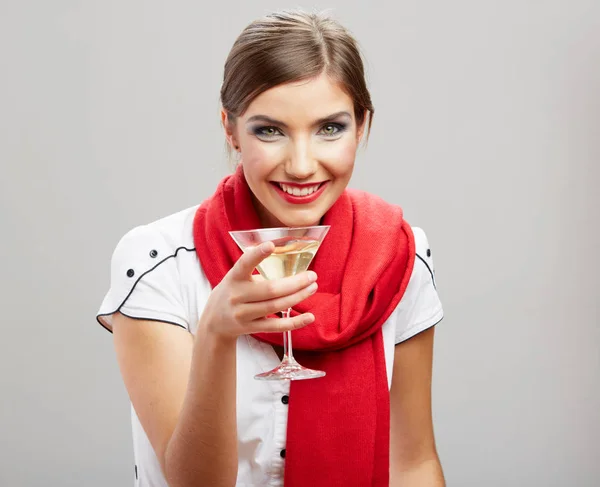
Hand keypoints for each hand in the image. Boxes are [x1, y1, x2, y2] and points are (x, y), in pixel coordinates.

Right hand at [200, 241, 317, 339]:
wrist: (214, 320)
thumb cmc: (233, 292)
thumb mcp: (237, 278)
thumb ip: (257, 271)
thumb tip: (291, 267)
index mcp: (234, 278)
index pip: (244, 264)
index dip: (257, 255)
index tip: (271, 245)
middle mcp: (237, 296)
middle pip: (270, 289)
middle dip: (295, 283)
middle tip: (312, 276)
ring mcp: (243, 314)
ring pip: (275, 306)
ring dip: (298, 297)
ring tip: (312, 288)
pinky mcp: (250, 328)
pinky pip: (276, 326)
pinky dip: (295, 323)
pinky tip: (310, 317)